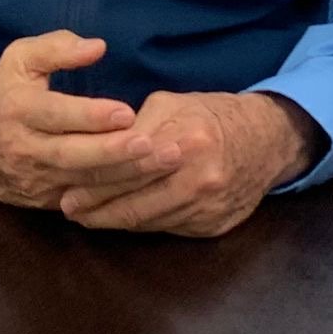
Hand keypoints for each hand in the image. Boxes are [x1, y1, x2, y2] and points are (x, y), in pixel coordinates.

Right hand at [0, 31, 182, 208]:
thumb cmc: (3, 94)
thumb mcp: (19, 59)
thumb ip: (56, 48)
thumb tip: (97, 47)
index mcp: (19, 109)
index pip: (57, 114)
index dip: (91, 115)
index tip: (126, 111)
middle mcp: (27, 148)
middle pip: (73, 154)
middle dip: (116, 152)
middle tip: (153, 144)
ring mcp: (38, 179)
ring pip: (84, 182)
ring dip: (127, 175)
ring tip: (164, 163)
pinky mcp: (48, 200)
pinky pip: (86, 200)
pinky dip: (118, 195)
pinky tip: (150, 186)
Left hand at [58, 91, 320, 237]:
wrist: (267, 141)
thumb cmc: (210, 116)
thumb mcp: (172, 104)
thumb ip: (135, 125)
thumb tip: (95, 144)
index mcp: (185, 139)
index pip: (127, 166)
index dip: (93, 180)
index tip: (66, 188)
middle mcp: (199, 176)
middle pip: (135, 200)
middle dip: (97, 207)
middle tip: (69, 208)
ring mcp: (208, 205)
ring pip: (149, 220)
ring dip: (115, 220)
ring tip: (87, 217)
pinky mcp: (214, 226)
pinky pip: (167, 229)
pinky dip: (142, 224)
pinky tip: (123, 219)